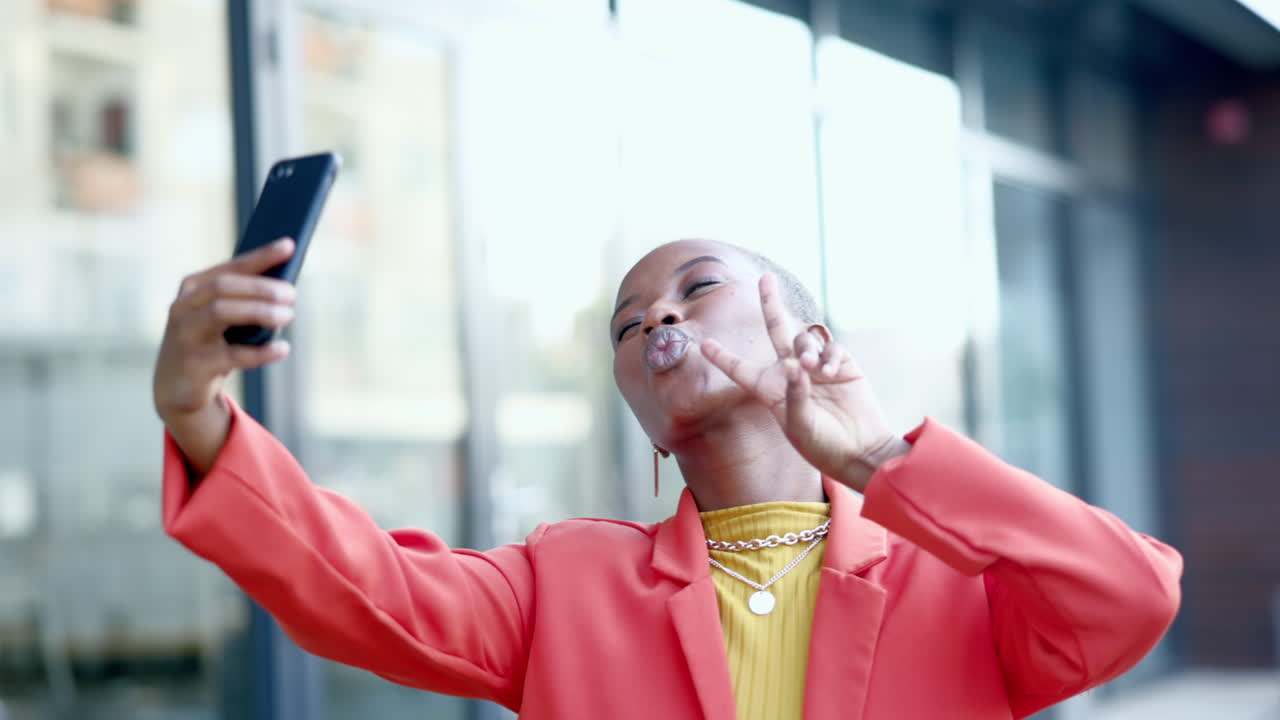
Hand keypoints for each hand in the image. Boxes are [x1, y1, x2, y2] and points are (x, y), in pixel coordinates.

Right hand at [152, 238, 296, 473]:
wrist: (176, 387)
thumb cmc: (210, 343)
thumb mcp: (223, 318)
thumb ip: (245, 300)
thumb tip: (287, 286)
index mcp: (193, 288)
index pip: (231, 267)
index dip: (261, 256)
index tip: (289, 245)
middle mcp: (184, 307)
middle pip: (224, 287)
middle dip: (261, 288)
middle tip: (292, 294)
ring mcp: (186, 335)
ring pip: (221, 312)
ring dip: (260, 311)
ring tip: (289, 316)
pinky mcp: (195, 364)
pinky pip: (232, 355)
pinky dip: (261, 351)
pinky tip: (282, 349)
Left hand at [700, 274, 907, 491]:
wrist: (860, 451)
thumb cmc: (822, 446)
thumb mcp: (799, 425)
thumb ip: (793, 394)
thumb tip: (792, 363)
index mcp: (770, 390)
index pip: (741, 369)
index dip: (723, 356)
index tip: (703, 344)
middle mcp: (790, 373)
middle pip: (777, 330)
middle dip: (770, 303)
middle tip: (766, 278)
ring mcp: (816, 367)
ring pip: (804, 339)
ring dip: (806, 348)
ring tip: (811, 368)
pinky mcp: (842, 366)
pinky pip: (831, 348)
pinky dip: (829, 356)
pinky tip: (829, 372)